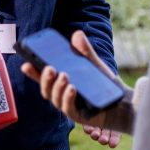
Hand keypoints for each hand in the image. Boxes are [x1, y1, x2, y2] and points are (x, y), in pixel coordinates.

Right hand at [20, 30, 127, 144]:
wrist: (124, 102)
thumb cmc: (106, 85)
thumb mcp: (95, 64)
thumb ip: (85, 51)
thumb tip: (76, 34)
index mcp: (62, 83)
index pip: (44, 78)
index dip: (33, 73)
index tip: (26, 63)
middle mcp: (62, 96)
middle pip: (46, 89)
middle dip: (45, 79)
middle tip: (50, 68)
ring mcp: (69, 106)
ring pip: (55, 99)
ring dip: (57, 87)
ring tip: (64, 75)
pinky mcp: (79, 116)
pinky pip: (69, 109)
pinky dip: (68, 98)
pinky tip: (72, 88)